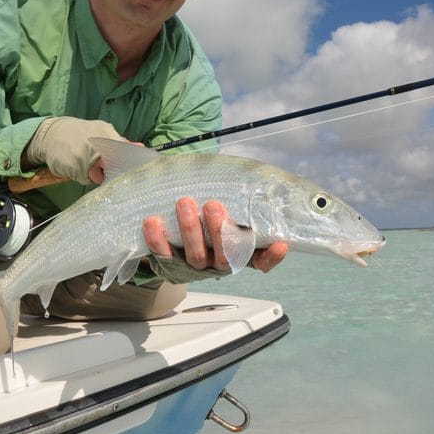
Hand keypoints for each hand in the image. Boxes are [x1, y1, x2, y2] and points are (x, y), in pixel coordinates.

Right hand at [24, 117, 122, 184]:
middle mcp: (97, 145)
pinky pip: (85, 180)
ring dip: (95, 175)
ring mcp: (86, 158)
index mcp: (106, 133)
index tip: (129, 168)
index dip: (128, 164)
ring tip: (86, 163)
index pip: (126, 153)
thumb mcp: (101, 131)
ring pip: (99, 177)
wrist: (50, 134)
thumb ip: (120, 142)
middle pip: (114, 169)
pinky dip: (83, 176)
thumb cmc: (80, 133)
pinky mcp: (75, 168)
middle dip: (110, 171)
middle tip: (102, 166)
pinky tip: (75, 165)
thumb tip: (140, 147)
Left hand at [143, 197, 287, 272]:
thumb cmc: (208, 210)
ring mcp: (195, 265)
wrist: (173, 227)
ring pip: (196, 255)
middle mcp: (220, 261)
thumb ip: (238, 189)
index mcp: (240, 250)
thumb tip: (251, 168)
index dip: (272, 256)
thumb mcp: (227, 202)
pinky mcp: (170, 263)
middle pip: (226, 256)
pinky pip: (163, 254)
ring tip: (184, 202)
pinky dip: (157, 239)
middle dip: (220, 231)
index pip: (262, 260)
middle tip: (213, 206)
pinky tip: (152, 222)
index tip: (281, 244)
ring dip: (190, 229)